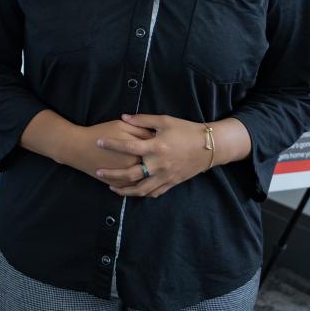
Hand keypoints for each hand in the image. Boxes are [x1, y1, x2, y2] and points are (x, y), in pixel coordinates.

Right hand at [64, 118, 153, 180]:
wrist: (78, 147)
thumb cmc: (99, 133)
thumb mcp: (120, 125)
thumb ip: (139, 128)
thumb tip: (154, 134)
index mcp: (139, 150)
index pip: (156, 149)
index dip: (159, 144)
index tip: (161, 141)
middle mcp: (135, 166)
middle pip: (153, 167)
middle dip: (158, 162)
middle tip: (160, 156)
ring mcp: (126, 178)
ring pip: (146, 182)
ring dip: (152, 178)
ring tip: (155, 172)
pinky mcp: (117, 184)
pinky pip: (133, 189)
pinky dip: (140, 187)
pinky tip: (144, 181)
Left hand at [95, 114, 211, 197]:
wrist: (210, 146)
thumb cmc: (186, 130)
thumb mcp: (165, 121)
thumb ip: (143, 120)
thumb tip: (123, 117)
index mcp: (156, 147)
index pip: (129, 147)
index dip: (112, 144)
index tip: (98, 142)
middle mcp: (159, 164)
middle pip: (130, 174)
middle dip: (112, 174)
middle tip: (98, 171)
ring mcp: (166, 176)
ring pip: (141, 189)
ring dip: (124, 190)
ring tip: (112, 187)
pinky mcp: (172, 183)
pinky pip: (154, 192)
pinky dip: (142, 194)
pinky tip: (132, 191)